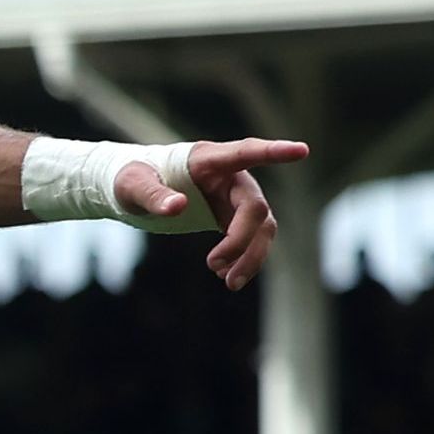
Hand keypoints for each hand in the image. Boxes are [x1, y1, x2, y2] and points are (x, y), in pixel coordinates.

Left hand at [122, 138, 309, 288]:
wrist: (136, 190)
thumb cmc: (132, 178)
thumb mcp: (132, 184)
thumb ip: (153, 194)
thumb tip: (176, 207)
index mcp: (208, 159)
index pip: (247, 151)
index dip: (274, 152)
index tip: (302, 150)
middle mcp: (230, 177)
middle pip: (255, 207)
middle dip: (242, 240)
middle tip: (214, 266)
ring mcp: (235, 197)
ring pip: (261, 228)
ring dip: (251, 256)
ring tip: (229, 282)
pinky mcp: (233, 216)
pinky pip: (251, 239)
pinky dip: (244, 259)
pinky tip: (226, 276)